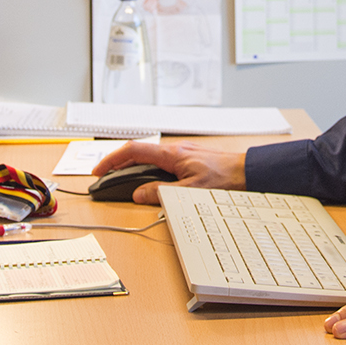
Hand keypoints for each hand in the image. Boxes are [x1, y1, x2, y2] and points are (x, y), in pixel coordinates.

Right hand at [89, 141, 245, 203]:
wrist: (247, 172)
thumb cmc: (225, 178)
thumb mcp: (190, 191)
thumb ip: (161, 193)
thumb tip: (139, 194)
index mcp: (171, 154)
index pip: (132, 151)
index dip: (111, 160)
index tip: (98, 171)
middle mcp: (174, 150)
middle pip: (137, 154)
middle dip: (118, 166)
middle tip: (105, 180)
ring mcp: (181, 154)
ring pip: (149, 159)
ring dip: (133, 169)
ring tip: (123, 184)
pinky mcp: (188, 160)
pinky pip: (161, 163)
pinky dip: (148, 171)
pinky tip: (149, 183)